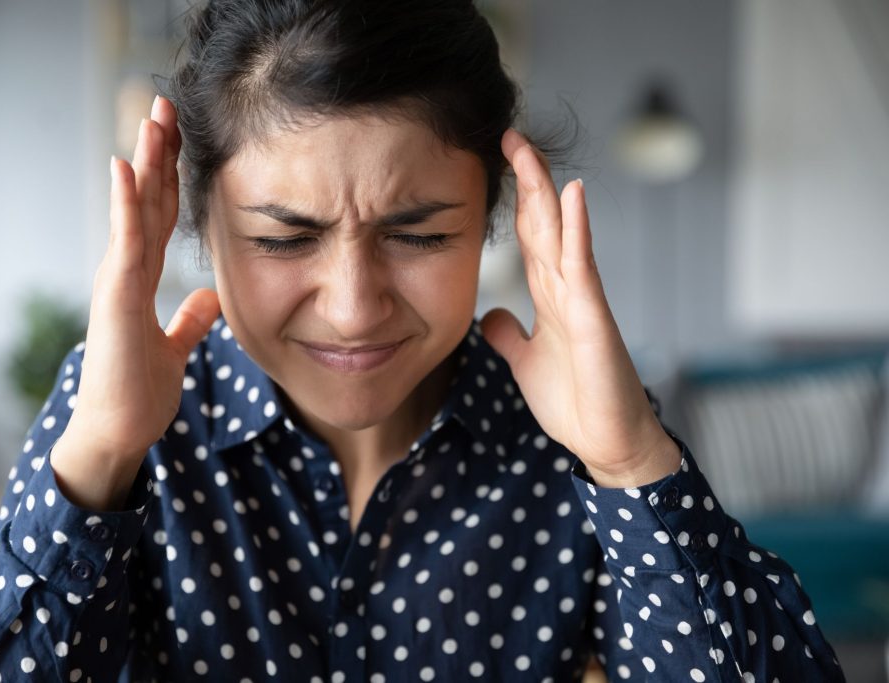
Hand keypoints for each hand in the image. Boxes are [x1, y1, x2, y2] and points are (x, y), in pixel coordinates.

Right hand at [52, 96, 220, 509]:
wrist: (117, 431)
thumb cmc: (139, 392)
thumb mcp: (175, 348)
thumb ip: (189, 321)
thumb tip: (208, 299)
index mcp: (141, 279)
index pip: (160, 215)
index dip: (170, 175)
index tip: (180, 135)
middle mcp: (127, 271)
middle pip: (146, 201)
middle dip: (158, 153)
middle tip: (165, 102)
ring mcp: (118, 281)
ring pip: (134, 211)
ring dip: (144, 163)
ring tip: (152, 118)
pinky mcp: (115, 298)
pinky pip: (125, 242)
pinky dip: (126, 204)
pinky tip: (126, 167)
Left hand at [479, 129, 678, 488]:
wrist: (606, 441)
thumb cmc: (574, 400)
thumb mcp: (525, 362)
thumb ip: (509, 335)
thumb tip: (491, 316)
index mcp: (550, 296)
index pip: (530, 237)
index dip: (516, 200)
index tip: (498, 162)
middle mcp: (567, 289)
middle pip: (544, 224)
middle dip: (529, 180)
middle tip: (511, 136)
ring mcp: (583, 300)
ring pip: (562, 234)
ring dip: (547, 192)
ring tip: (532, 151)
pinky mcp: (594, 319)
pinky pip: (582, 266)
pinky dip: (577, 230)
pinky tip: (572, 195)